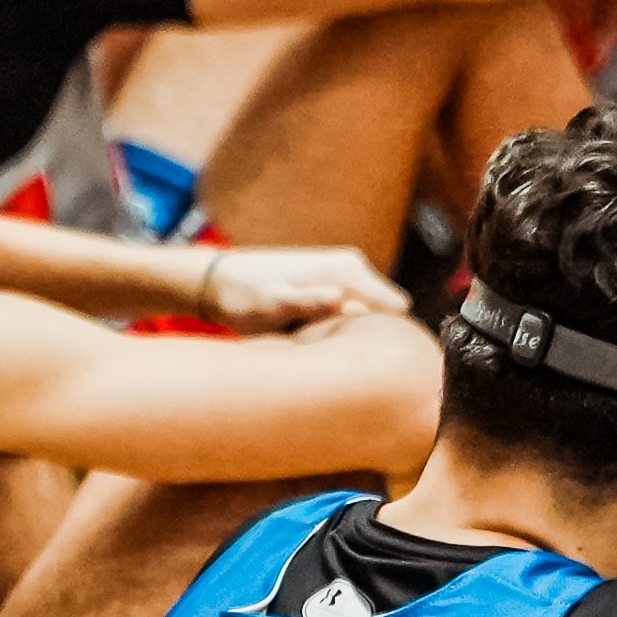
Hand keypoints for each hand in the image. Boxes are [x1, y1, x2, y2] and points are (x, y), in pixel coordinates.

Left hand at [192, 246, 408, 332]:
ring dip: (349, 332)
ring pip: (369, 314)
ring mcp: (346, 270)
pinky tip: (311, 329)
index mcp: (349, 270)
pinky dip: (339, 324)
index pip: (397, 309)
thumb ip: (311, 304)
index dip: (380, 336)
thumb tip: (345, 299)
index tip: (348, 350)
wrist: (219, 279)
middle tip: (324, 346)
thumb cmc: (245, 297)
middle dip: (365, 335)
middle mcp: (354, 266)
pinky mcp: (335, 280)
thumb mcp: (273, 305)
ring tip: (313, 338)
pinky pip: (355, 309)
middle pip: (386, 313)